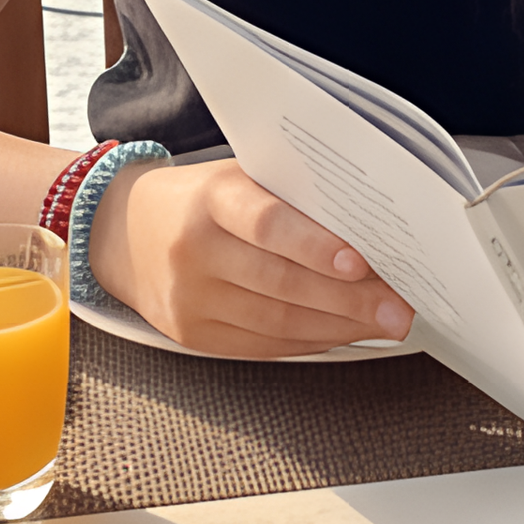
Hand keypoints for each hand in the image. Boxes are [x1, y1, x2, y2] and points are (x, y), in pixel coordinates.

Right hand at [96, 161, 411, 355]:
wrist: (125, 233)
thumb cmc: (201, 200)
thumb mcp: (239, 178)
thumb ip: (292, 197)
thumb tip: (369, 227)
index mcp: (211, 200)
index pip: (266, 224)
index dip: (314, 245)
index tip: (362, 263)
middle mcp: (195, 252)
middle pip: (281, 283)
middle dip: (349, 300)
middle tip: (398, 307)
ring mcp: (191, 300)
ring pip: (277, 322)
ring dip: (339, 326)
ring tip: (383, 323)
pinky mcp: (192, 335)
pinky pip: (263, 346)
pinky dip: (311, 342)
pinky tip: (344, 334)